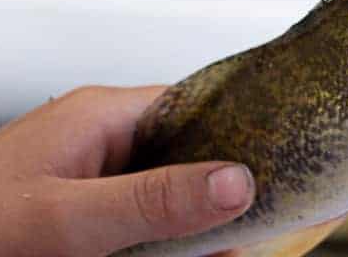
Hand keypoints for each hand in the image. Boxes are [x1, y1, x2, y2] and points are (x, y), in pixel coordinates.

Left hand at [0, 85, 254, 256]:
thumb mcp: (64, 220)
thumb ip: (150, 200)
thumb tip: (235, 181)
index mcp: (105, 115)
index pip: (201, 106)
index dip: (244, 133)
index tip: (282, 164)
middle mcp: (105, 137)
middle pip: (192, 151)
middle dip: (227, 188)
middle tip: (264, 220)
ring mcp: (95, 174)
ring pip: (172, 188)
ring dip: (200, 219)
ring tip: (237, 242)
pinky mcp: (85, 208)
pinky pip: (144, 215)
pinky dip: (170, 237)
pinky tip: (194, 251)